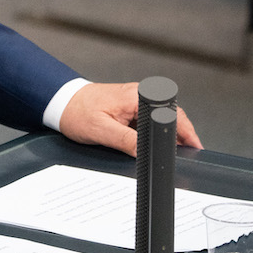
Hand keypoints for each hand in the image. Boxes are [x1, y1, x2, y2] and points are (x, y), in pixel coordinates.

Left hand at [58, 82, 202, 156]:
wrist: (60, 102)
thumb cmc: (76, 111)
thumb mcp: (102, 131)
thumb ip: (126, 141)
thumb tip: (146, 153)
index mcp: (137, 96)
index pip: (173, 114)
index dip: (185, 132)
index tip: (192, 147)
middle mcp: (139, 95)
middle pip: (171, 117)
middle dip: (179, 137)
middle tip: (182, 157)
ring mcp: (135, 101)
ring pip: (159, 122)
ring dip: (164, 137)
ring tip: (164, 153)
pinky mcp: (129, 108)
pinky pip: (147, 123)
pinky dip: (151, 136)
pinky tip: (147, 147)